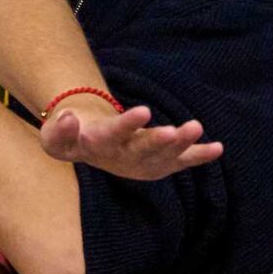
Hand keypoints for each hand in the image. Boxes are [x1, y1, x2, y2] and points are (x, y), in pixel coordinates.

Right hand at [38, 102, 223, 180]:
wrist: (87, 148)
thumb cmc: (73, 137)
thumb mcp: (55, 137)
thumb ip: (59, 130)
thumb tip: (70, 117)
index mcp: (99, 147)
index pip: (113, 136)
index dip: (127, 125)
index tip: (144, 110)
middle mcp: (124, 158)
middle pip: (142, 151)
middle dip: (158, 141)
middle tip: (174, 130)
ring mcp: (144, 162)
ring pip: (164, 157)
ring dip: (181, 144)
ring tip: (196, 127)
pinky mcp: (160, 162)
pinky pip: (181, 161)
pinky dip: (199, 156)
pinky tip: (218, 148)